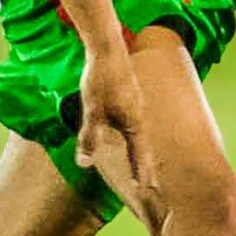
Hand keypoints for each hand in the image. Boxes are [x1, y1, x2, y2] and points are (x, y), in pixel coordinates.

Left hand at [76, 45, 161, 220]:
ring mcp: (136, 104)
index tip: (146, 188)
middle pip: (143, 146)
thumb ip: (89, 138)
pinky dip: (134, 135)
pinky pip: (134, 122)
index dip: (141, 171)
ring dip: (140, 150)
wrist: (107, 48)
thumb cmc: (100, 80)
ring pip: (139, 133)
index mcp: (133, 122)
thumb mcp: (91, 111)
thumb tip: (84, 164)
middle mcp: (138, 115)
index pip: (139, 154)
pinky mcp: (129, 95)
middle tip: (151, 184)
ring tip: (142, 162)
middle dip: (146, 165)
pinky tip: (129, 131)